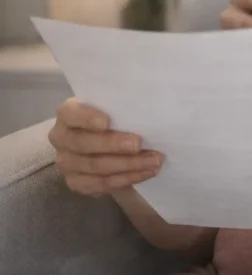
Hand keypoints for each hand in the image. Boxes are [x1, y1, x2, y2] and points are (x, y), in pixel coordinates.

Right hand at [48, 98, 162, 196]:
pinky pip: (100, 184)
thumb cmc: (112, 116)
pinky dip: (126, 179)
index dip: (87, 118)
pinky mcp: (75, 182)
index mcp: (67, 113)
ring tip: (153, 161)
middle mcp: (61, 138)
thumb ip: (122, 106)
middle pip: (83, 144)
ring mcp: (66, 162)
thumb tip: (148, 106)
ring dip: (128, 165)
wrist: (99, 140)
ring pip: (95, 166)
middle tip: (138, 145)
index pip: (71, 114)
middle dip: (114, 145)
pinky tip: (145, 173)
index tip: (106, 122)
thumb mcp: (113, 106)